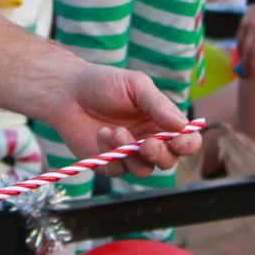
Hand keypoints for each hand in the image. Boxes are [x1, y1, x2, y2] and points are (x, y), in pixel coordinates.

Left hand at [34, 61, 200, 179]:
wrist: (67, 92)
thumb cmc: (103, 83)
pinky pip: (117, 170)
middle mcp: (149, 141)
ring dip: (131, 154)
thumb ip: (159, 105)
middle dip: (160, 154)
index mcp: (161, 122)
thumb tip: (182, 125)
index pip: (186, 140)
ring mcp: (129, 155)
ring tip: (115, 132)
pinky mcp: (108, 164)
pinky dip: (110, 154)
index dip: (187, 144)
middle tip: (147, 143)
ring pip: (144, 171)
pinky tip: (101, 134)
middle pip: (168, 161)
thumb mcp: (135, 85)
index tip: (179, 141)